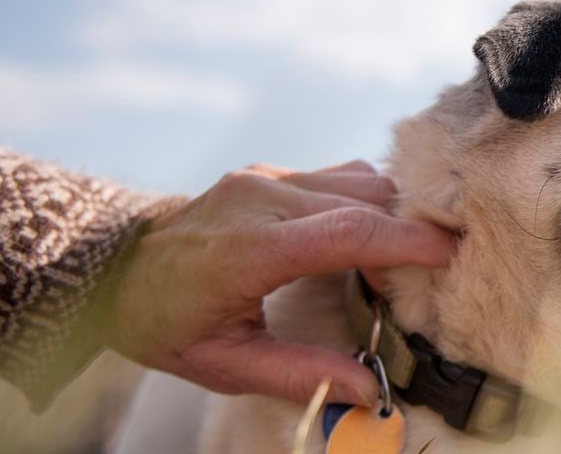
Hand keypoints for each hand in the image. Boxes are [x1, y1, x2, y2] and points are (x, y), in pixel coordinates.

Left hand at [101, 161, 455, 405]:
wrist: (110, 266)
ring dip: (391, 214)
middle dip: (410, 231)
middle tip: (435, 271)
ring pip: (360, 179)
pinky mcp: (269, 172)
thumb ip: (300, 374)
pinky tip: (368, 234)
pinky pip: (339, 175)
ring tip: (402, 258)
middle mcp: (262, 198)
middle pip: (366, 199)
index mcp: (249, 249)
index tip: (450, 256)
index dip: (407, 241)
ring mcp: (266, 177)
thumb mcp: (224, 364)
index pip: (347, 231)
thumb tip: (369, 388)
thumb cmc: (163, 321)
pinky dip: (367, 201)